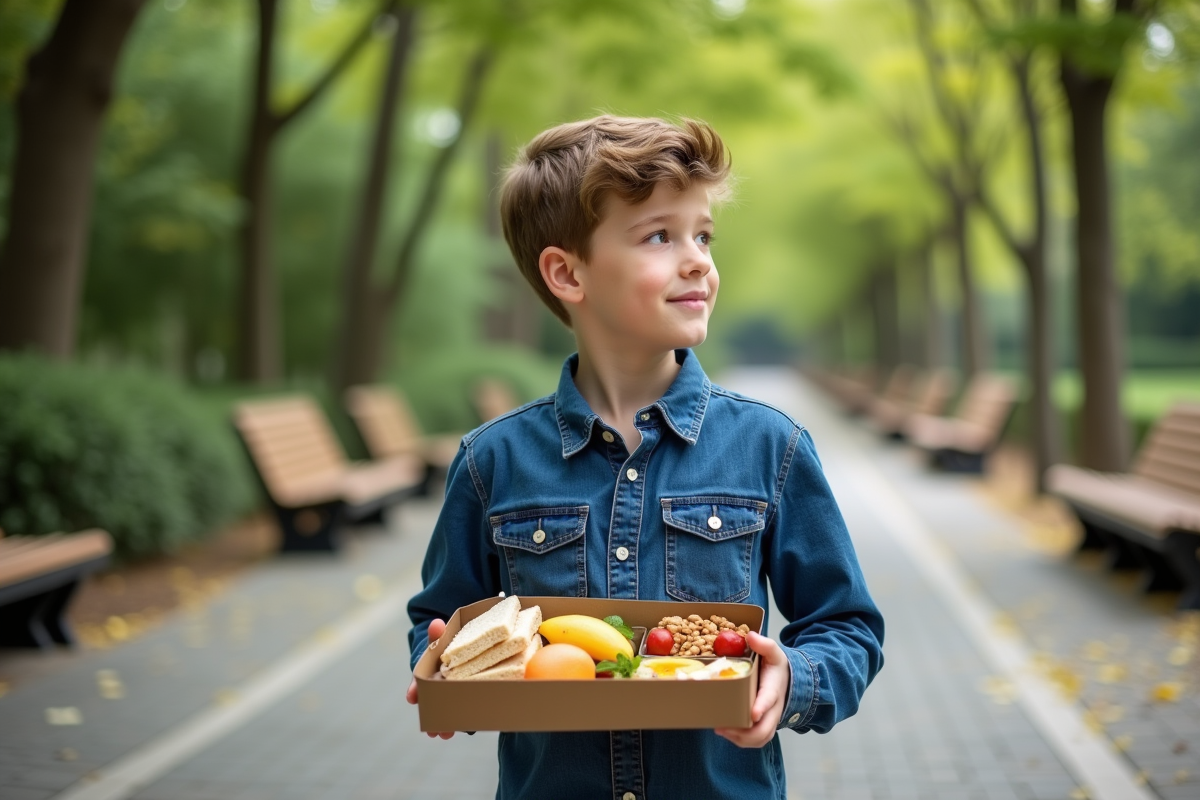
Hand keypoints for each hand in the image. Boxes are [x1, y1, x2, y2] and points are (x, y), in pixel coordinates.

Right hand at [406, 619, 454, 739]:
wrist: (462, 645)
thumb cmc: (449, 642)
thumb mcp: (444, 637)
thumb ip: (438, 634)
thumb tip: (437, 624)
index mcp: (429, 670)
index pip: (419, 681)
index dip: (416, 689)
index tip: (412, 697)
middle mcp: (436, 683)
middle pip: (431, 700)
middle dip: (431, 713)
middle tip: (432, 731)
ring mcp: (449, 691)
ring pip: (445, 707)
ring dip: (444, 721)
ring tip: (444, 735)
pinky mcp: (465, 694)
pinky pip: (462, 707)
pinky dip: (462, 717)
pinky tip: (466, 728)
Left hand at [714, 632, 791, 747]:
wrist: (788, 680)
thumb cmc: (776, 667)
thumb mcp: (774, 652)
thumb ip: (764, 644)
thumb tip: (750, 636)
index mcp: (774, 689)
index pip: (769, 700)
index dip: (762, 707)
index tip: (753, 713)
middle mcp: (773, 709)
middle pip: (764, 729)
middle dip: (744, 732)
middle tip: (723, 726)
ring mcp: (769, 720)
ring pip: (759, 738)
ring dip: (740, 739)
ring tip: (721, 730)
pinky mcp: (763, 726)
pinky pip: (755, 740)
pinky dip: (741, 741)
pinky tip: (726, 732)